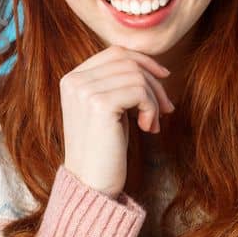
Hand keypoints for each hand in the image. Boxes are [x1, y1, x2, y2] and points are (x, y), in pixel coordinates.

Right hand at [58, 45, 175, 195]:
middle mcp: (74, 80)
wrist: (91, 184)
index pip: (114, 52)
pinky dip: (151, 109)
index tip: (164, 78)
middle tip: (166, 109)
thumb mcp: (107, 109)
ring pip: (137, 76)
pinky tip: (147, 128)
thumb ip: (117, 84)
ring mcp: (84, 91)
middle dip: (154, 83)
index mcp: (72, 79)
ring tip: (152, 124)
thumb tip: (152, 65)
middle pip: (128, 61)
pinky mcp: (99, 104)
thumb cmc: (104, 149)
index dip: (144, 61)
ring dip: (154, 100)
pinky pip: (140, 91)